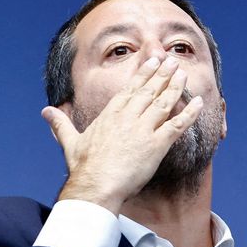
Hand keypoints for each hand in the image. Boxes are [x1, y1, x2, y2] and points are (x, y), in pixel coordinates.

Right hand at [42, 56, 202, 213]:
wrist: (96, 185)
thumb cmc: (84, 167)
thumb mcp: (70, 141)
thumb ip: (61, 124)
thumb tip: (46, 111)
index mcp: (110, 115)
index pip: (130, 89)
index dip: (143, 74)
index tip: (153, 61)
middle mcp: (128, 117)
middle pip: (149, 91)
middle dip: (162, 74)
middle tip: (173, 61)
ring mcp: (143, 130)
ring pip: (163, 103)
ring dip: (175, 86)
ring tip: (183, 72)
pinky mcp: (156, 145)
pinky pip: (177, 125)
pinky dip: (190, 113)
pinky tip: (200, 103)